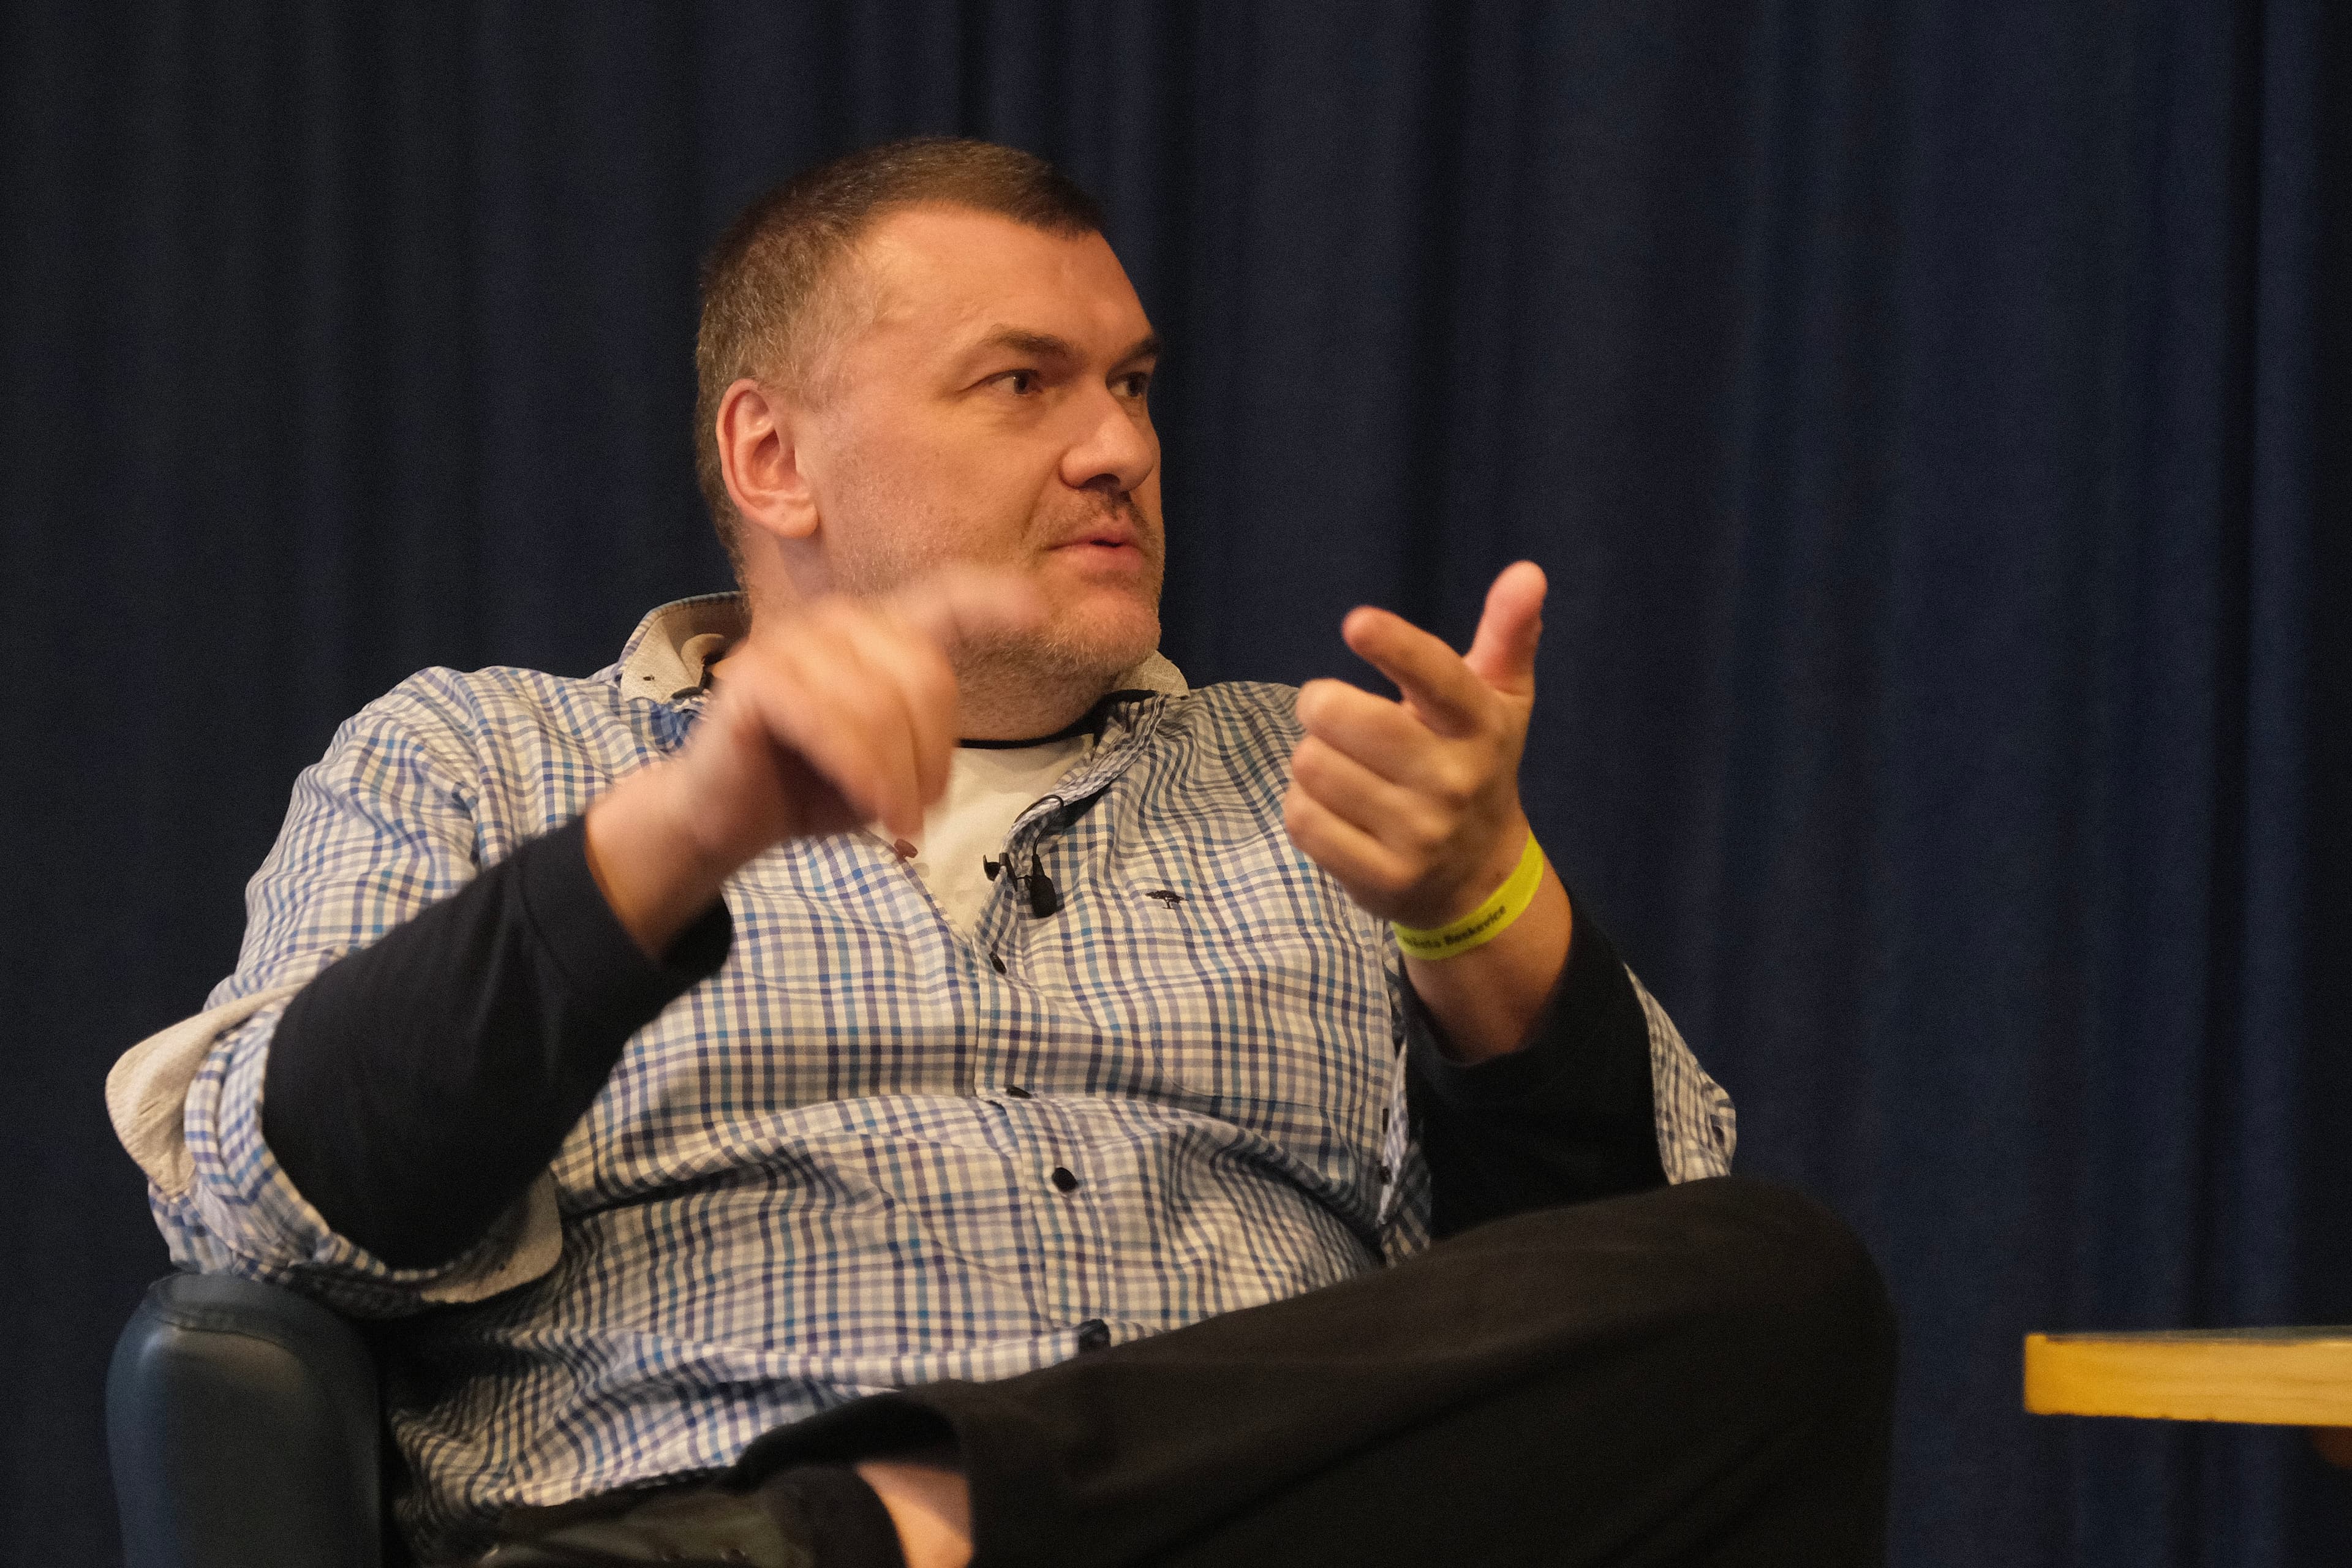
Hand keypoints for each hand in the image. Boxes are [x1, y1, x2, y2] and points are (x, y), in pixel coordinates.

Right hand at [587, 568, 1042, 952]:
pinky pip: (828, 722)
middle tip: (920, 812)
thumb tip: (941, 761)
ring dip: (896, 777)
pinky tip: (868, 804)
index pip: (943, 599)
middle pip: (924, 675)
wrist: (727, 815)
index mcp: (877, 637)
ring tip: (896, 822)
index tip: (1035, 610)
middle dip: (934, 755)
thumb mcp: (886, 767)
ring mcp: (791, 643)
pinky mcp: (753, 678)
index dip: (990, 600)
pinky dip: (859, 771)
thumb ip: (920, 741)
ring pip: (879, 706)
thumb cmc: (812, 785)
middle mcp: (837, 624)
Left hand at [1283, 561, 1545, 929]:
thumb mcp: (1498, 701)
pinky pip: (1302, 819)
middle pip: (1339, 716)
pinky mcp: (1381, 878)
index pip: (1438, 677)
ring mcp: (1418, 835)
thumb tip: (1528, 571)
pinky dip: (1305, 808)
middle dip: (1321, 705)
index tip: (1357, 624)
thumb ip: (1507, 634)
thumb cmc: (1474, 764)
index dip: (1396, 647)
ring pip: (1311, 766)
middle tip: (1336, 715)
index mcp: (1480, 725)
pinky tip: (1337, 811)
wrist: (1479, 877)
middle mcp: (1454, 780)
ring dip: (1313, 759)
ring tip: (1347, 769)